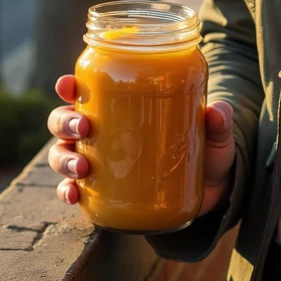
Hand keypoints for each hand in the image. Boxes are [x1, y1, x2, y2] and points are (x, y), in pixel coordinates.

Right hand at [47, 75, 235, 215]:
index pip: (85, 90)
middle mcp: (101, 132)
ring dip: (64, 158)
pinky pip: (74, 190)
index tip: (68, 85)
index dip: (69, 86)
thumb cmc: (204, 150)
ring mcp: (99, 162)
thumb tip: (217, 111)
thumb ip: (218, 122)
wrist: (209, 192)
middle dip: (66, 123)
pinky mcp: (102, 192)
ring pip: (62, 154)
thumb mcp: (213, 135)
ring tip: (83, 165)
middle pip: (64, 121)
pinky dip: (68, 192)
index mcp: (119, 107)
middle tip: (84, 128)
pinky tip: (74, 195)